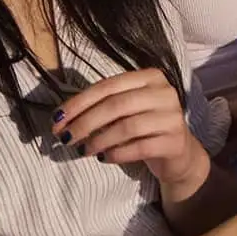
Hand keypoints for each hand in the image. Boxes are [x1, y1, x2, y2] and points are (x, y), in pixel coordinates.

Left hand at [53, 68, 208, 201]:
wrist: (178, 153)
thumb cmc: (145, 127)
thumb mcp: (127, 109)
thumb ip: (102, 106)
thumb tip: (62, 118)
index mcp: (150, 77)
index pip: (108, 86)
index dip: (80, 102)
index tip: (57, 119)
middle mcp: (164, 92)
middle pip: (116, 105)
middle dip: (85, 122)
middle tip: (65, 138)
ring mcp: (172, 117)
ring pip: (127, 126)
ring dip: (99, 140)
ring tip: (83, 150)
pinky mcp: (174, 142)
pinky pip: (140, 147)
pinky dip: (117, 153)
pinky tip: (103, 158)